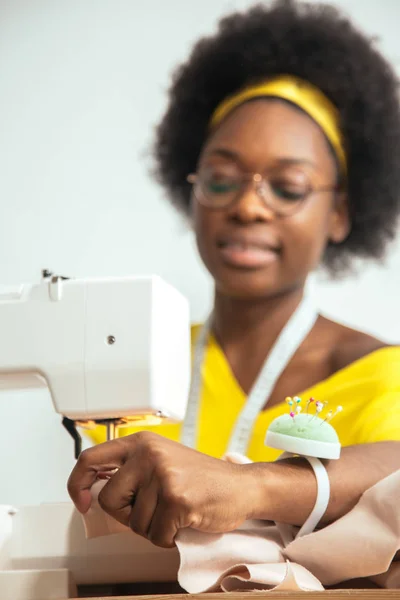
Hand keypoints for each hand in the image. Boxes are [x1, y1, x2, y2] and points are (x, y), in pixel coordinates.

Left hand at [67, 432, 258, 547]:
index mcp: (141, 442)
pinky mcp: (176, 498)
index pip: (90, 458)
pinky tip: (185, 520)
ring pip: (134, 522)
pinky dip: (170, 537)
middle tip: (154, 509)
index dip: (79, 483)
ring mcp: (163, 474)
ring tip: (175, 511)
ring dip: (154, 527)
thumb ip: (130, 472)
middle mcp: (148, 453)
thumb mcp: (160, 463)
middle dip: (128, 515)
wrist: (241, 486)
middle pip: (109, 500)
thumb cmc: (200, 479)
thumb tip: (95, 492)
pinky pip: (156, 535)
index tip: (84, 500)